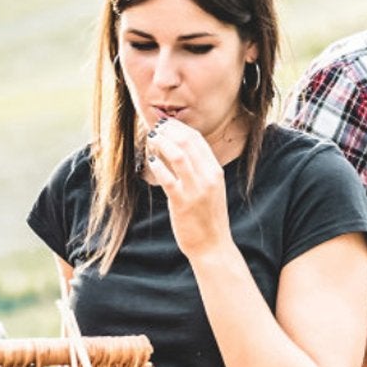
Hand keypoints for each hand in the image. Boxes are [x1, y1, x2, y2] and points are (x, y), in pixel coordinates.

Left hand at [143, 118, 232, 259]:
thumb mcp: (209, 188)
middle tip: (154, 128)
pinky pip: (167, 177)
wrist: (212, 244)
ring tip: (151, 140)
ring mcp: (196, 189)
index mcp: (216, 171)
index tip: (164, 123)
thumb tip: (177, 149)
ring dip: (161, 143)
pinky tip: (151, 161)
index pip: (197, 140)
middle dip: (168, 131)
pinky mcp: (182, 202)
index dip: (179, 127)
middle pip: (187, 142)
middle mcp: (208, 177)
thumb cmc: (207, 217)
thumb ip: (198, 170)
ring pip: (177, 155)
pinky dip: (156, 165)